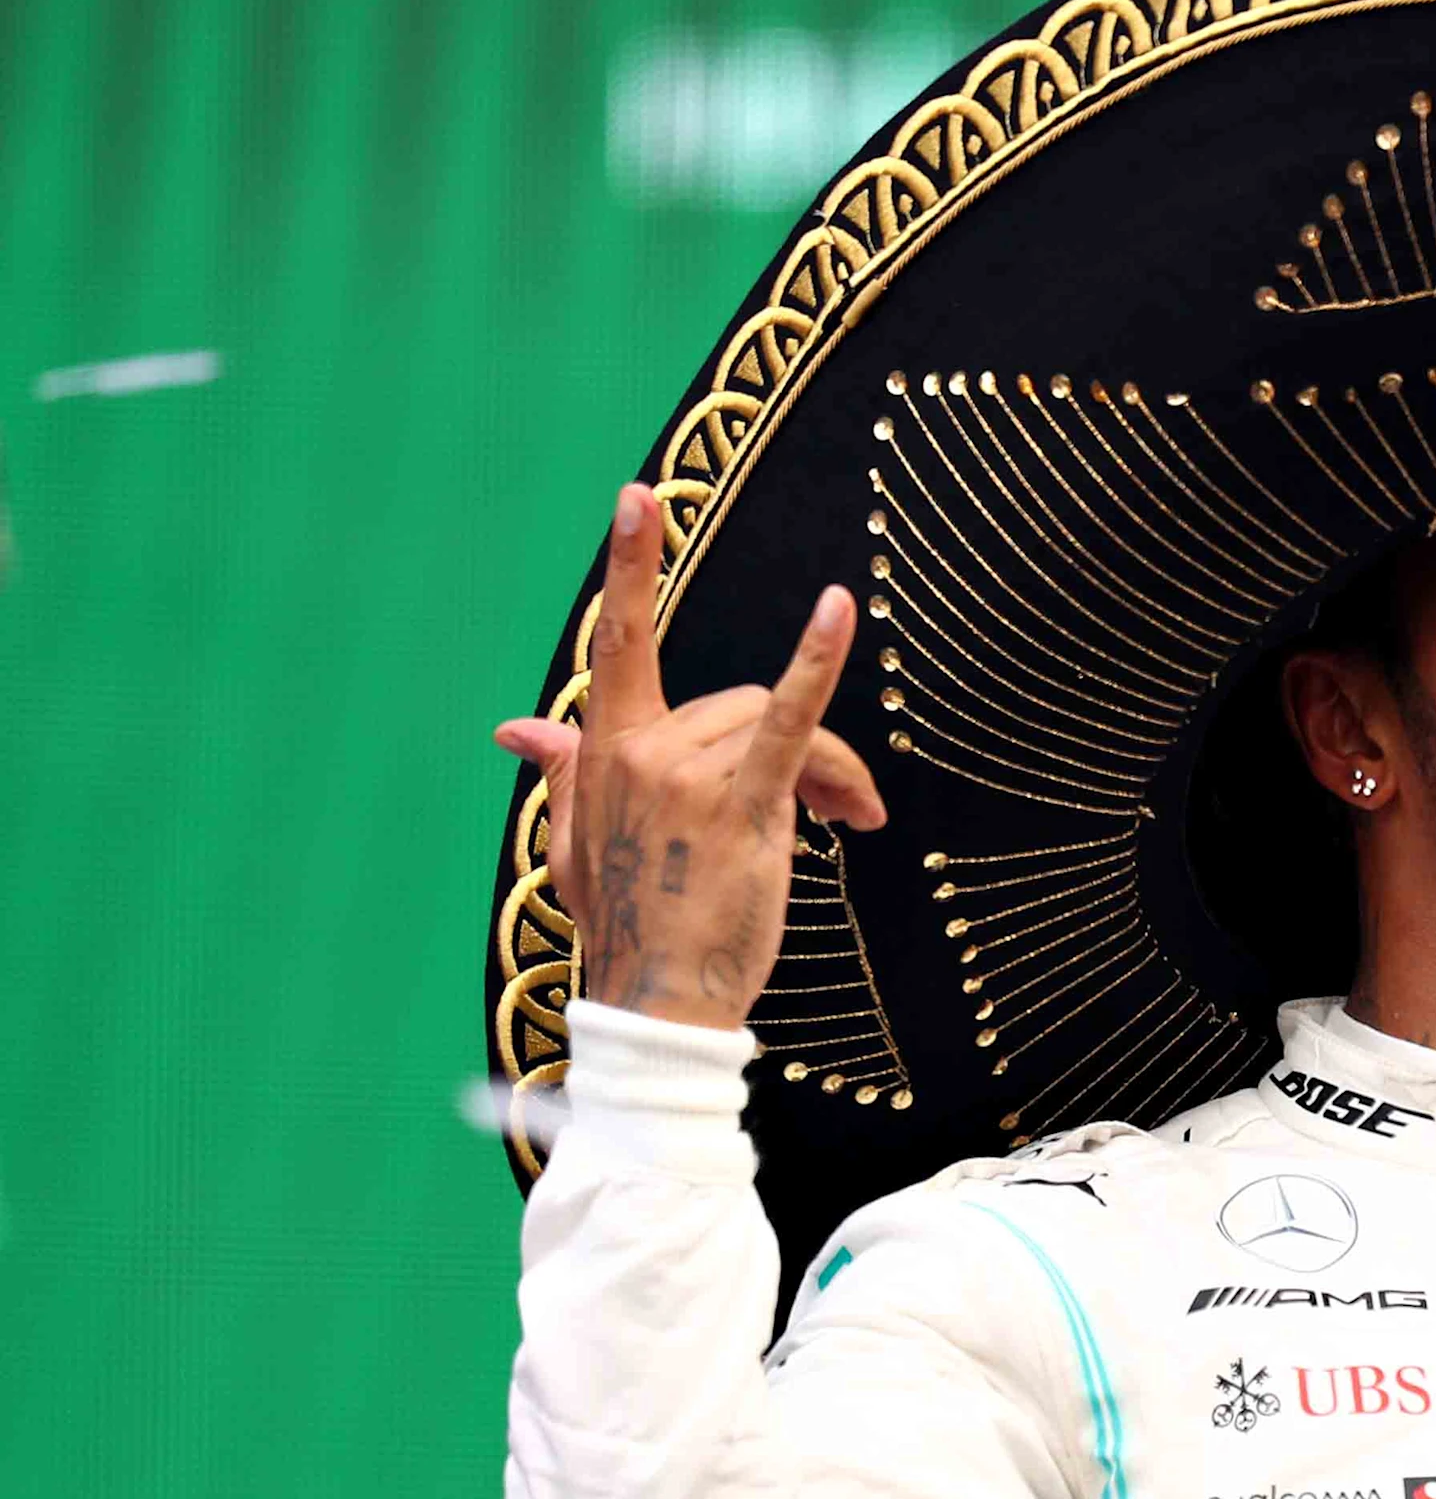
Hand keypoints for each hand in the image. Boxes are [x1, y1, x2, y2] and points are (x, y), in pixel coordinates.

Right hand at [493, 484, 887, 1031]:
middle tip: (843, 807)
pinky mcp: (740, 809)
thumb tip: (518, 724)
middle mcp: (640, 753)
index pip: (619, 644)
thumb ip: (564, 768)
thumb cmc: (629, 920)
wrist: (656, 1000)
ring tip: (854, 820)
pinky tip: (837, 611)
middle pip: (742, 702)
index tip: (638, 498)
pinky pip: (788, 722)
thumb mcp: (577, 839)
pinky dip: (816, 661)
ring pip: (776, 727)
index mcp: (606, 751)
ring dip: (831, 769)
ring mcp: (687, 779)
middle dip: (799, 749)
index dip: (628, 568)